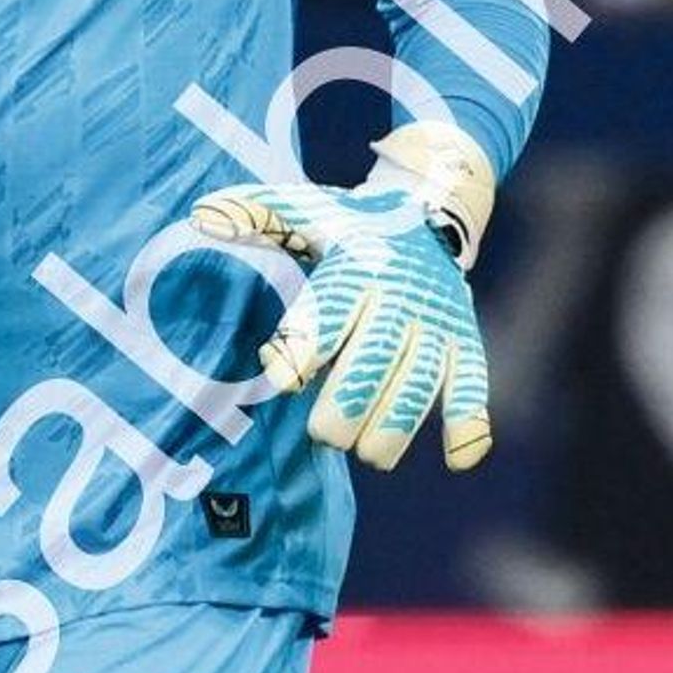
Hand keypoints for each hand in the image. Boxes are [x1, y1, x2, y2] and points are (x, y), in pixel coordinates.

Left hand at [193, 172, 492, 473]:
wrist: (426, 213)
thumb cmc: (347, 226)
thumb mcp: (303, 211)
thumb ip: (253, 214)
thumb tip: (200, 215)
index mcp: (356, 265)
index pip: (331, 311)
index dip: (305, 349)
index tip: (285, 379)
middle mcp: (400, 295)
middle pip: (375, 359)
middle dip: (349, 404)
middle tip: (324, 435)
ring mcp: (437, 323)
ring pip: (421, 383)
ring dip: (396, 426)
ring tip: (370, 455)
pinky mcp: (465, 344)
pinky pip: (472, 385)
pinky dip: (469, 424)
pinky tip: (458, 461)